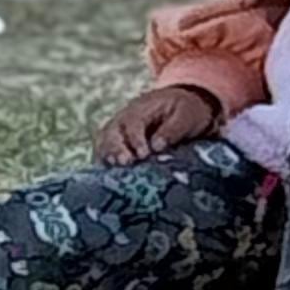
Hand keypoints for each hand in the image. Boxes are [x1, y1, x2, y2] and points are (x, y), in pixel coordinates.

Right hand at [96, 82, 222, 163]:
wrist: (180, 108)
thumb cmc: (185, 111)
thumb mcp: (186, 115)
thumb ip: (173, 129)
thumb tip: (156, 147)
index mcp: (141, 108)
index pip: (132, 123)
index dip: (136, 139)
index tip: (144, 155)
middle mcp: (122, 120)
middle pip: (110, 134)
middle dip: (115, 150)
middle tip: (124, 164)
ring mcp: (116, 133)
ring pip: (102, 145)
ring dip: (107, 160)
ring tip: (114, 175)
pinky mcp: (114, 147)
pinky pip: (103, 156)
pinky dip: (104, 166)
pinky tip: (110, 180)